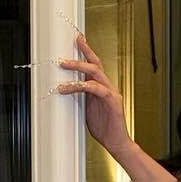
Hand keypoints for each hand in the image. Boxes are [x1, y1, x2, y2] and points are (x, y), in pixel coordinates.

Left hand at [56, 31, 128, 156]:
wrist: (117, 143)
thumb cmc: (104, 127)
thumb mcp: (88, 108)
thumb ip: (81, 96)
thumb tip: (64, 88)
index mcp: (102, 87)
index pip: (94, 65)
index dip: (86, 51)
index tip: (78, 39)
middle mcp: (108, 87)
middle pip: (95, 64)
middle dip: (82, 54)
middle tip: (68, 49)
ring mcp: (111, 93)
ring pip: (95, 73)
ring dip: (78, 67)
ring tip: (63, 65)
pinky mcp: (113, 102)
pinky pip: (97, 89)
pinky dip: (82, 86)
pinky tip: (69, 88)